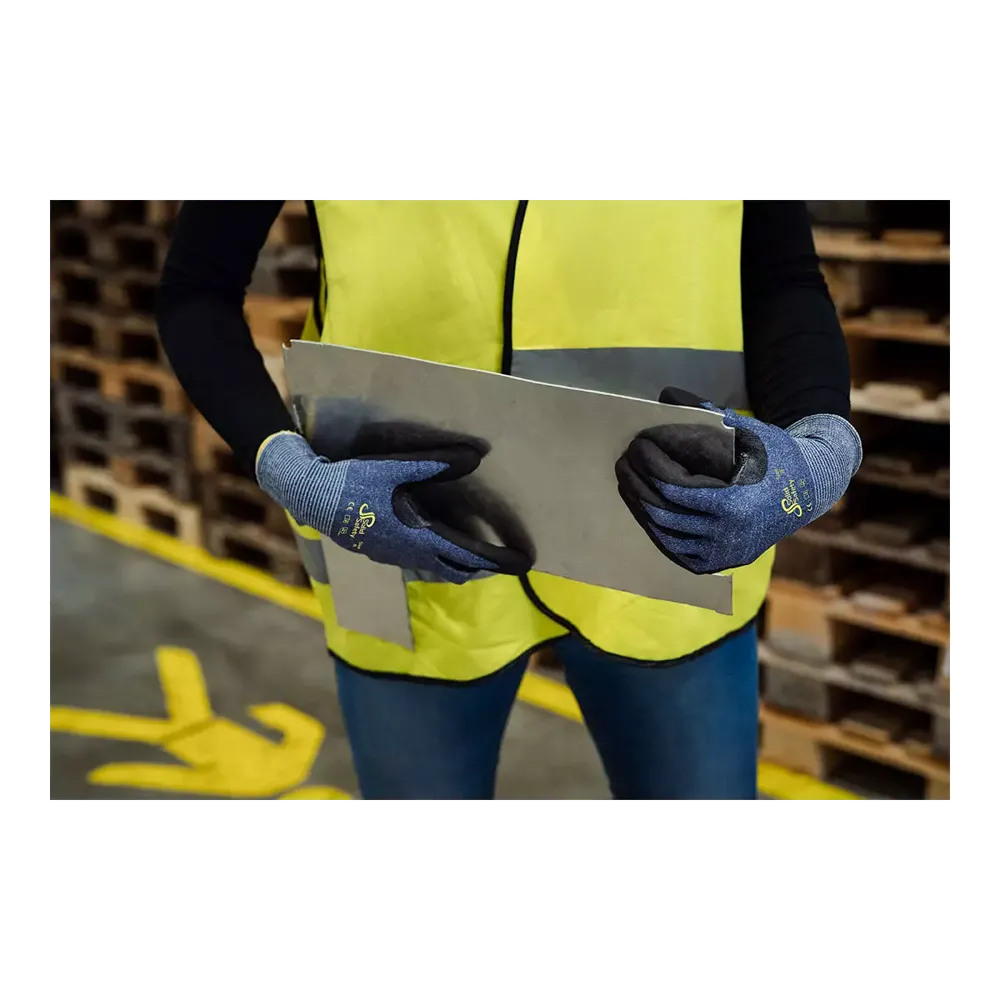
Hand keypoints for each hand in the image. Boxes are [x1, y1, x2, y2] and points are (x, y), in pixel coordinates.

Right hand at [256, 431, 531, 582]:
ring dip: (460, 564)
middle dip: (482, 567)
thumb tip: (476, 455)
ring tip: (482, 560)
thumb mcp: (393, 468)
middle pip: (454, 568)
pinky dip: (440, 559)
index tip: (520, 565)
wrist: (306, 494)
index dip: (494, 560)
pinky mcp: (380, 549)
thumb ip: (435, 463)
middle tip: (508, 564)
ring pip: (436, 568)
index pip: (465, 554)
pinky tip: (441, 548)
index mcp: (414, 538)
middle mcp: (406, 554)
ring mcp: (391, 555)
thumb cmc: (349, 481)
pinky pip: (420, 562)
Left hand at [616, 387, 861, 574]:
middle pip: (664, 512)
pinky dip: (658, 531)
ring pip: (667, 535)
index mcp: (734, 503)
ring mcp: (724, 553)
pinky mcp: (722, 562)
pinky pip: (678, 552)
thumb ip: (706, 413)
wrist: (810, 490)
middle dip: (638, 486)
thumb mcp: (747, 430)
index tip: (636, 446)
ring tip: (628, 483)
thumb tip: (665, 394)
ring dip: (642, 508)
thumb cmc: (775, 455)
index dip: (650, 466)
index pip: (675, 487)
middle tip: (623, 463)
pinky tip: (645, 508)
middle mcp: (728, 534)